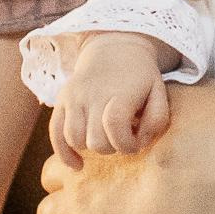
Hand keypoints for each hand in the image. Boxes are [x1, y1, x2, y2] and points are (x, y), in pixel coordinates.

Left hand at [36, 80, 214, 213]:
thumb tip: (172, 103)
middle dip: (67, 186)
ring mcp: (87, 211)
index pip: (74, 145)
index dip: (87, 158)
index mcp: (107, 138)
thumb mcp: (185, 103)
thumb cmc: (213, 132)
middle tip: (94, 199)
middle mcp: (88, 172)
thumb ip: (164, 107)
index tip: (104, 167)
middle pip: (51, 178)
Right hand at [50, 31, 174, 165]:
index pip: (115, 127)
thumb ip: (157, 119)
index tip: (135, 142)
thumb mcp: (159, 92)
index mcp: (120, 92)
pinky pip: (54, 133)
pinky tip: (78, 164)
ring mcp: (73, 97)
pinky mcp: (60, 101)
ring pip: (74, 139)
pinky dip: (64, 153)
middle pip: (95, 141)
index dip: (127, 144)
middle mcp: (93, 94)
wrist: (115, 49)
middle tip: (120, 138)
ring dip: (90, 148)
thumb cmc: (140, 77)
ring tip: (104, 139)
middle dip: (112, 148)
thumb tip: (140, 143)